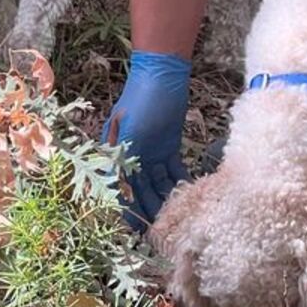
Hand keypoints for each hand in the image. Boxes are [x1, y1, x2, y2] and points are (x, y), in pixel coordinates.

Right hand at [103, 50, 191, 231]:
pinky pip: (174, 172)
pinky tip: (189, 197)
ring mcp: (151, 153)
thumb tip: (121, 191)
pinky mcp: (169, 147)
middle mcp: (132, 157)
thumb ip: (125, 160)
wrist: (163, 74)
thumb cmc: (142, 100)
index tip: (139, 230)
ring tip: (178, 219)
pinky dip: (180, 183)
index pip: (121, 189)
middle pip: (141, 190)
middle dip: (150, 210)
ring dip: (166, 200)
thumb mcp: (131, 131)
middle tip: (162, 231)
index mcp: (116, 154)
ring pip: (158, 184)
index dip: (129, 210)